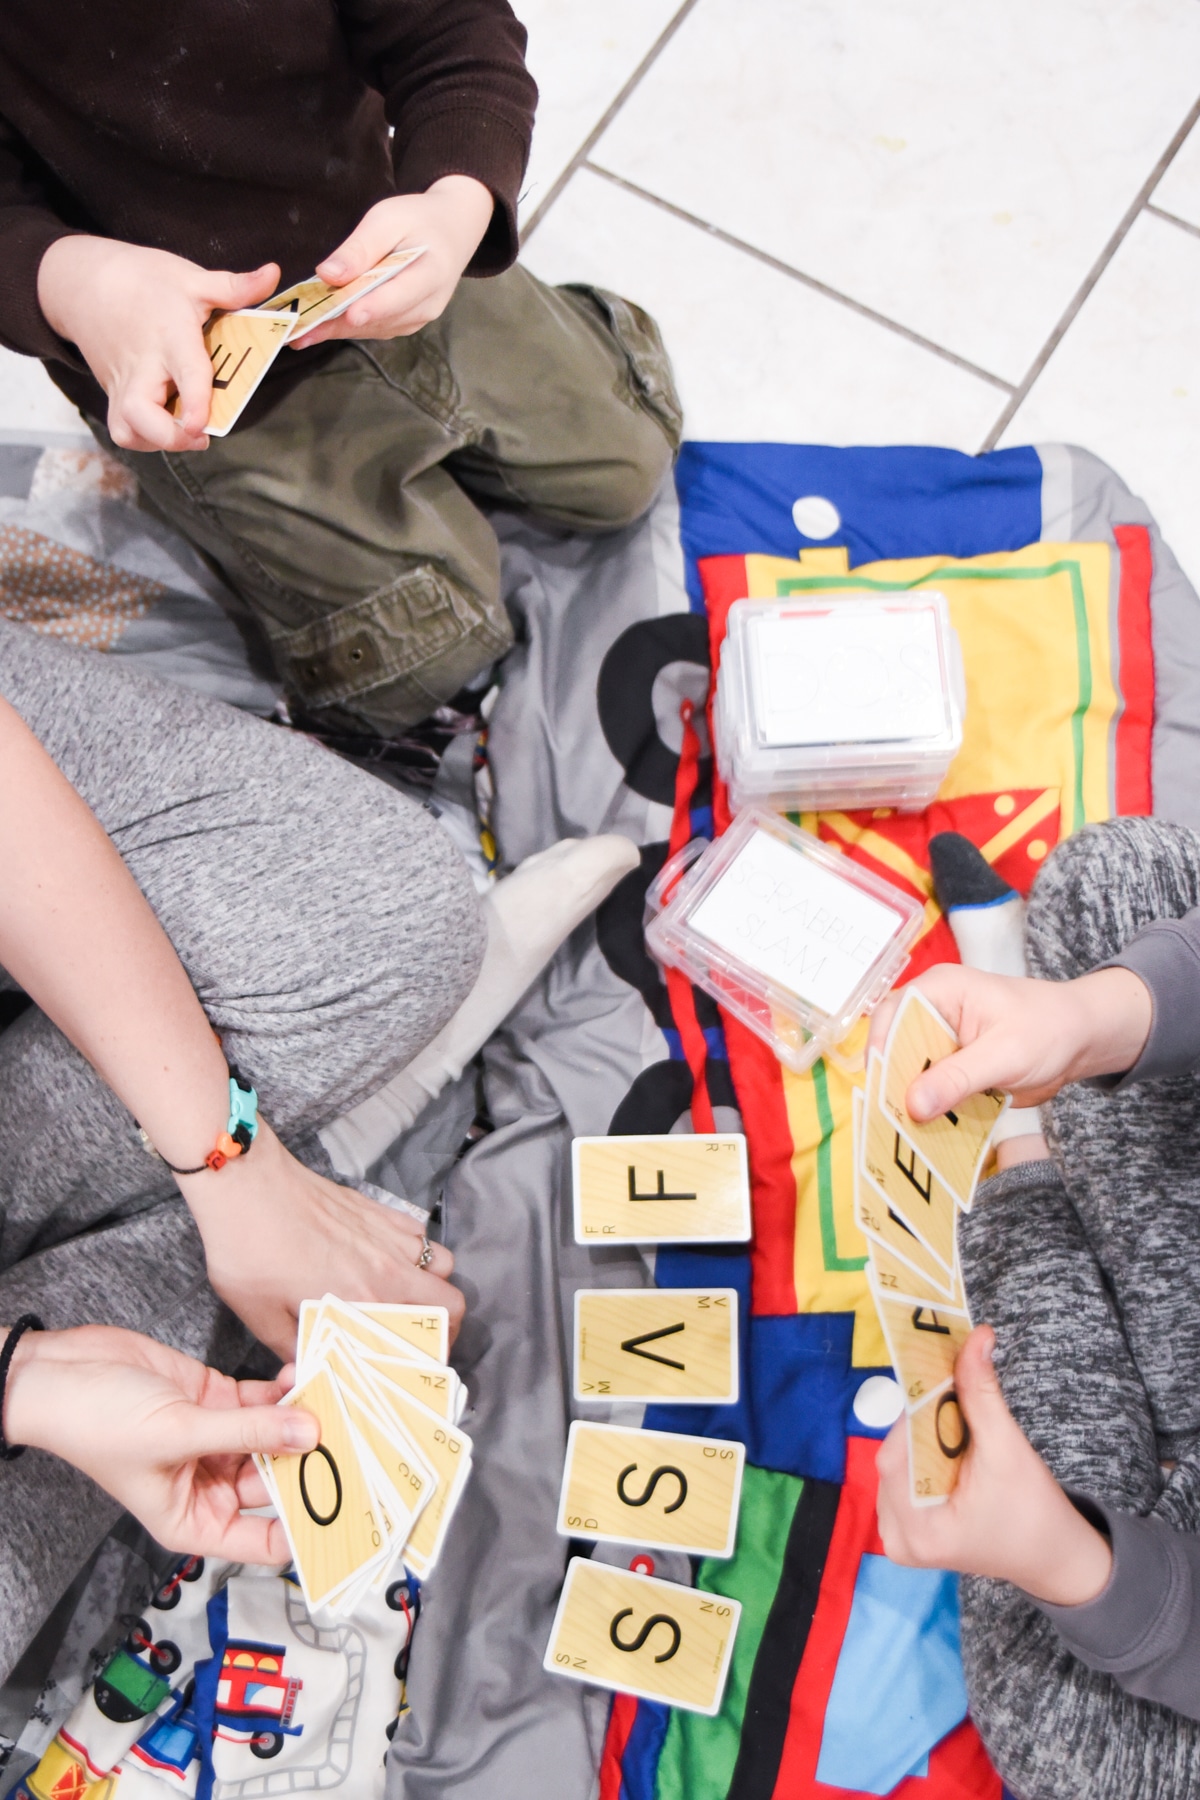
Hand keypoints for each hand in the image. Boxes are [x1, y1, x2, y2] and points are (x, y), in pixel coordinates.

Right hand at [4, 1325, 316, 1561]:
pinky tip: (306, 1376)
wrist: (63, 1372)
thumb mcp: (178, 1433)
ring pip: (276, 1436)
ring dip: (304, 1419)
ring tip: (340, 1403)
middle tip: (359, 1445)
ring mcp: (215, 1441)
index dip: (305, 1529)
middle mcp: (209, 1485)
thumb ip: (248, 1431)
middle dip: (314, 1464)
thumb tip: (309, 1433)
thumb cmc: (95, 1423)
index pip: (265, 1540)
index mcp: (194, 1520)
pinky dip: (285, 1389)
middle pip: (278, 1483)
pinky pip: (263, 1401)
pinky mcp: (216, 1399)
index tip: (347, 1510)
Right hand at [37, 237, 279, 452]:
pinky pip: (124, 430)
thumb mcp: (190, 278)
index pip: (184, 372)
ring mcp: (123, 384)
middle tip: (199, 432)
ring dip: (156, 442)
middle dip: (169, 436)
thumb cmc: (144, 280)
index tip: (199, 426)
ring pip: (128, 430)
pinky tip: (167, 425)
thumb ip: (234, 286)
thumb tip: (273, 274)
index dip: (192, 402)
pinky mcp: (113, 395)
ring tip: (184, 431)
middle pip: (140, 415)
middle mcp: (142, 367)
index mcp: (170, 337)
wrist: (83, 282)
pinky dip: (144, 438)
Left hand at [177, 1120, 460, 1359]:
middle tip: (421, 1343)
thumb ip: (293, 1350)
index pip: (422, 1338)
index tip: (412, 1373)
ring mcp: (388, 1235)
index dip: (426, 1362)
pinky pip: (422, 1235)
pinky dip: (420, 1254)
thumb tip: (305, 1373)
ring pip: (444, 1266)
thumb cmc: (248, 1249)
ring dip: (435, 1288)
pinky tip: (391, 1262)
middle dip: (446, 1330)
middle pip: (451, 1303)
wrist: (245, 1184)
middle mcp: (388, 1268)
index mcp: (363, 1300)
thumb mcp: (261, 1316)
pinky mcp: (380, 1211)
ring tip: (409, 1303)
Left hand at [289, 176, 493, 348]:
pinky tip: (319, 326)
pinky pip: (373, 328)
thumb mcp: (388, 218)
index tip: (347, 315)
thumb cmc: (417, 219)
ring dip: (337, 330)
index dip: (372, 307)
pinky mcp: (405, 323)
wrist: (450, 233)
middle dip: (339, 324)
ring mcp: (417, 318)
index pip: (400, 294)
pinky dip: (346, 327)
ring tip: (301, 332)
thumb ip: (360, 248)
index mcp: (432, 272)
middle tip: (301, 332)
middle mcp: (428, 304)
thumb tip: (328, 274)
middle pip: (380, 318)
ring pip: (373, 328)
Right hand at [866, 963, 1152, 1121]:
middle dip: (891, 1083)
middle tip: (890, 1122)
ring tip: (903, 1135)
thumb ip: (958, 1078)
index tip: (883, 1090)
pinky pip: (928, 1089)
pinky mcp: (949, 1066)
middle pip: (892, 1047)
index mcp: (939, 990)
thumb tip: (913, 1105)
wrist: (1081, 1040)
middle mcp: (930, 1012)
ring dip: (908, 1102)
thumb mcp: (1004, 1054)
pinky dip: (928, 1110)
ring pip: (907, 1072)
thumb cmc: (1049, 1029)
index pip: (891, 1015)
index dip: (881, 1051)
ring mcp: (939, 1040)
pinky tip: (926, 1134)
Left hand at [876, 1325, 1112, 1604]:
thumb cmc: (1034, 1511)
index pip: (897, 1455)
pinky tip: (952, 1448)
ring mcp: (900, 1537)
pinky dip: (925, 1455)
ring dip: (925, 1437)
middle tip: (952, 1393)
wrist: (1054, 1557)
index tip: (937, 1376)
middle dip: (925, 1424)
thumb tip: (976, 1336)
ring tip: (960, 1426)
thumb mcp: (1007, 1448)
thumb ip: (981, 1393)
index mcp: (916, 1532)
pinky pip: (906, 1478)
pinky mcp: (909, 1530)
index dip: (917, 1413)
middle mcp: (897, 1539)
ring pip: (900, 1463)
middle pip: (896, 1458)